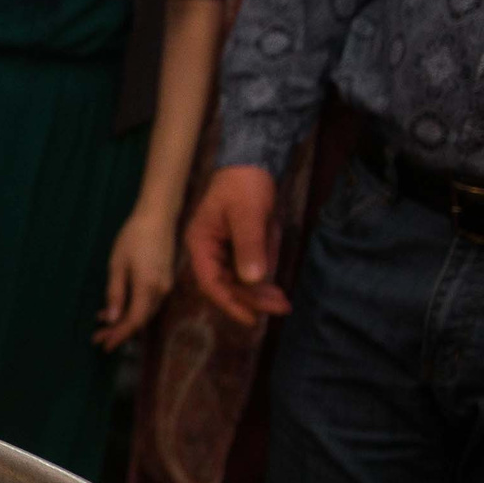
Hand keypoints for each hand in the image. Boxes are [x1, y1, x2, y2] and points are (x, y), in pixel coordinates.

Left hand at [96, 202, 179, 351]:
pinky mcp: (164, 280)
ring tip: (103, 325)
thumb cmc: (134, 237)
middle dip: (119, 331)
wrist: (158, 216)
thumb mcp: (117, 265)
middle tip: (98, 338)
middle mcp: (161, 291)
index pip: (134, 321)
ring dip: (125, 320)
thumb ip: (115, 294)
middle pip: (140, 319)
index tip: (103, 344)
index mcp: (148, 288)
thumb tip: (111, 320)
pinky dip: (132, 308)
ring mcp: (165, 285)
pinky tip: (116, 307)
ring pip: (145, 311)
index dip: (119, 335)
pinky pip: (148, 301)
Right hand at [184, 166, 291, 327]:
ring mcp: (224, 250)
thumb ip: (249, 246)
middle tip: (281, 307)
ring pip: (240, 281)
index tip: (252, 319)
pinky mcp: (239, 247)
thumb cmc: (245, 185)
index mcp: (200, 244)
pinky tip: (277, 285)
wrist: (253, 162)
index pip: (211, 283)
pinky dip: (263, 278)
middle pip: (227, 285)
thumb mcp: (249, 214)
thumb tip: (253, 280)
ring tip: (283, 301)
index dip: (230, 304)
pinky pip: (250, 269)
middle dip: (253, 299)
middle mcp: (208, 251)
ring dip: (260, 292)